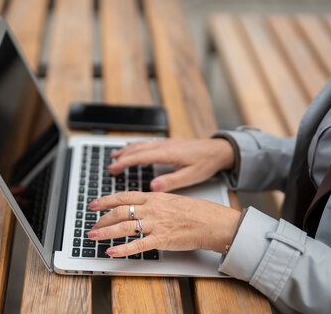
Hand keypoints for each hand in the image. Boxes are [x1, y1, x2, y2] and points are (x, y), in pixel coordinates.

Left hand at [87, 191, 240, 256]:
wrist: (210, 221)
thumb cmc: (193, 211)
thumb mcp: (169, 199)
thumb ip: (152, 201)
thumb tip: (136, 203)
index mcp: (153, 197)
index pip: (123, 196)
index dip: (105, 200)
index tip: (93, 204)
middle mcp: (152, 208)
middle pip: (120, 212)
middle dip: (102, 219)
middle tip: (92, 226)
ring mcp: (156, 223)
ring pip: (124, 227)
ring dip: (106, 232)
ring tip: (95, 236)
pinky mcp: (162, 239)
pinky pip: (138, 245)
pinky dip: (123, 249)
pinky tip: (112, 252)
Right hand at [108, 138, 234, 191]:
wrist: (220, 149)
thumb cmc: (207, 163)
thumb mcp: (190, 176)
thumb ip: (171, 182)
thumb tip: (153, 187)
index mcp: (167, 153)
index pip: (140, 157)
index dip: (124, 163)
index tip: (113, 169)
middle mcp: (164, 145)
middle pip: (137, 149)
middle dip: (122, 157)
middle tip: (110, 167)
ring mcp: (166, 143)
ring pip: (141, 144)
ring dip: (127, 150)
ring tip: (115, 156)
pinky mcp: (169, 143)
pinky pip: (148, 143)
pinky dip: (136, 146)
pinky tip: (133, 147)